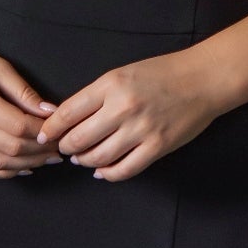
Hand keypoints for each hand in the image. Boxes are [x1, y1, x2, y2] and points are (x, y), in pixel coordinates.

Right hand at [0, 37, 64, 179]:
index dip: (43, 131)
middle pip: (10, 148)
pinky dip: (3, 173)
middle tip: (58, 147)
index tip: (58, 129)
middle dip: (40, 151)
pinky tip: (22, 167)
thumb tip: (49, 112)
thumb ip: (23, 91)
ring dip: (26, 164)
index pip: (18, 126)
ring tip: (45, 159)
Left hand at [37, 50, 221, 181]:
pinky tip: (102, 171)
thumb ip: (97, 95)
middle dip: (65, 147)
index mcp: (110, 85)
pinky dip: (108, 174)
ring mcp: (140, 130)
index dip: (51, 128)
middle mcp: (122, 108)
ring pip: (98, 157)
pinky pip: (125, 169)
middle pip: (78, 139)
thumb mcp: (122, 74)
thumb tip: (69, 118)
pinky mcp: (157, 147)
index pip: (67, 112)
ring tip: (81, 159)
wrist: (203, 79)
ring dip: (84, 161)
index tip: (44, 135)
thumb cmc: (162, 73)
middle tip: (63, 149)